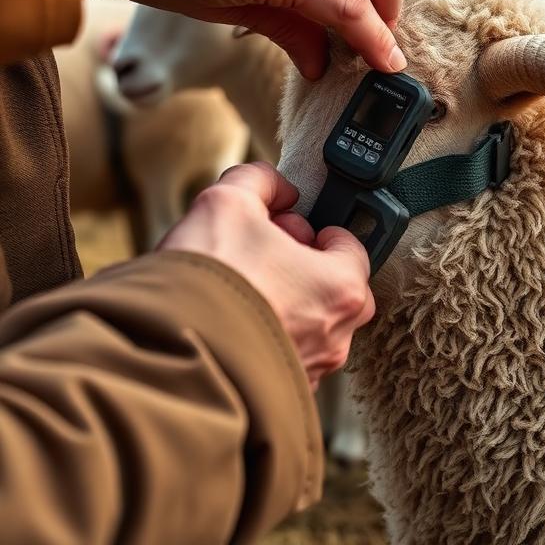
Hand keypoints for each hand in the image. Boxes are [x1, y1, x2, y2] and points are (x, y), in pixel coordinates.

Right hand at [158, 162, 374, 387]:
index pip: (351, 247)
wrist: (163, 354)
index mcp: (339, 288)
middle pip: (336, 288)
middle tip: (267, 252)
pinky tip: (233, 319)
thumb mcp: (229, 201)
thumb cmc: (208, 282)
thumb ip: (259, 181)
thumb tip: (275, 187)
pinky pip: (285, 355)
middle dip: (306, 266)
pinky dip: (268, 334)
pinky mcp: (279, 394)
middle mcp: (334, 336)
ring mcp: (309, 369)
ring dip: (287, 300)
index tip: (293, 226)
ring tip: (245, 284)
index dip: (318, 229)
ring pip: (312, 324)